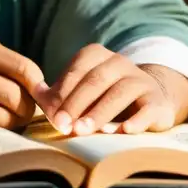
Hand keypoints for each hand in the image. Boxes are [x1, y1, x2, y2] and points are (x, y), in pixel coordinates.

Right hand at [0, 38, 44, 136]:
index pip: (23, 67)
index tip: (39, 97)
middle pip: (17, 94)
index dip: (38, 86)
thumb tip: (47, 91)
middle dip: (27, 109)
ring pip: (7, 116)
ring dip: (13, 123)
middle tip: (22, 114)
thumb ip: (4, 68)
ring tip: (5, 121)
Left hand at [35, 44, 187, 136]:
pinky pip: (147, 108)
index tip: (52, 116)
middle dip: (76, 104)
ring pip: (119, 93)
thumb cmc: (104, 95)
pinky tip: (124, 132)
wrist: (149, 99)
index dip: (63, 93)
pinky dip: (136, 120)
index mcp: (96, 55)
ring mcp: (140, 80)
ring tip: (83, 131)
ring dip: (99, 113)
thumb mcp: (81, 89)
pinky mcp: (157, 101)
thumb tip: (31, 91)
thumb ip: (56, 92)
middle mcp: (119, 63)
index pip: (77, 71)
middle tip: (62, 126)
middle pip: (95, 81)